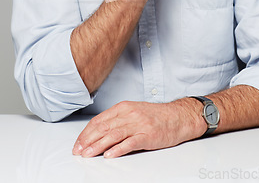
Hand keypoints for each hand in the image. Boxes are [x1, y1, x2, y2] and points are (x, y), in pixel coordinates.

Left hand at [72, 99, 205, 157]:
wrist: (178, 117)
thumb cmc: (156, 116)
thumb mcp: (134, 111)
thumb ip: (117, 119)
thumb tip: (98, 131)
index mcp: (124, 107)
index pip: (99, 120)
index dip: (86, 133)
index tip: (78, 143)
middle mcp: (130, 114)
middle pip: (104, 127)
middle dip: (88, 140)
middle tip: (78, 151)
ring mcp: (139, 124)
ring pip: (113, 135)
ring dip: (98, 146)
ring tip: (88, 154)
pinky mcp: (147, 135)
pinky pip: (130, 143)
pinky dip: (118, 149)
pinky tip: (109, 155)